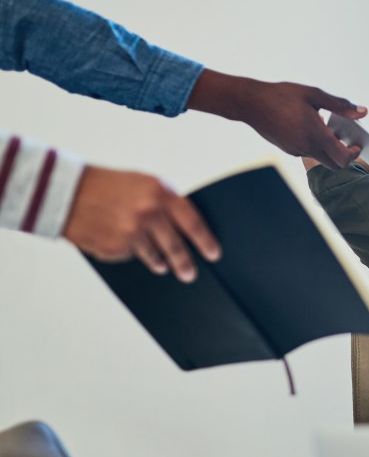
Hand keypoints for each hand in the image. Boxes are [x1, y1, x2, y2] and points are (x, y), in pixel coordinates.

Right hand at [63, 166, 219, 281]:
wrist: (65, 192)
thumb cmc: (107, 186)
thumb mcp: (142, 183)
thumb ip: (165, 202)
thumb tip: (186, 227)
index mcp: (159, 192)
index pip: (192, 221)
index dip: (205, 240)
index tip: (214, 254)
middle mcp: (148, 212)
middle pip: (176, 246)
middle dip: (186, 263)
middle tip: (190, 274)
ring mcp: (131, 232)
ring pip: (155, 255)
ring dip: (161, 262)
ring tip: (163, 265)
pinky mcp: (115, 248)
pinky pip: (132, 256)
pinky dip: (132, 254)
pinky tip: (125, 245)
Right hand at [187, 70, 364, 169]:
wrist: (250, 103)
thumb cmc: (280, 96)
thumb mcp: (314, 95)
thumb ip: (340, 105)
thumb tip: (362, 112)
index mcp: (315, 134)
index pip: (342, 158)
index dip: (353, 154)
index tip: (357, 144)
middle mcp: (306, 147)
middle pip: (334, 165)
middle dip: (345, 156)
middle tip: (349, 142)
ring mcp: (296, 151)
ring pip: (320, 158)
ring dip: (329, 149)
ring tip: (329, 129)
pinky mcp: (288, 150)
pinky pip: (308, 152)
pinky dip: (316, 146)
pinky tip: (312, 128)